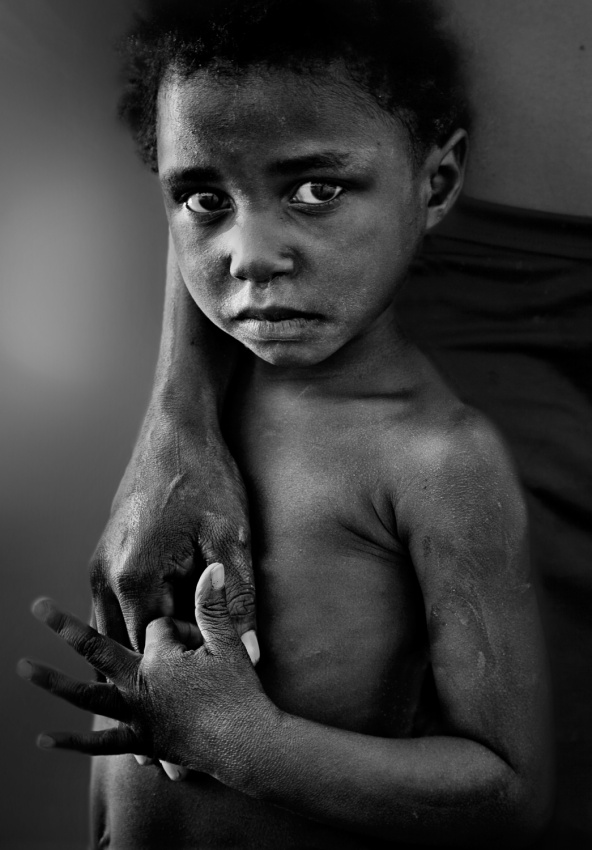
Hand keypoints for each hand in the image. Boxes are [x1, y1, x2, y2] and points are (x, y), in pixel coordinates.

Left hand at [19, 564, 270, 776]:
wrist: (248, 746)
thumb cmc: (240, 693)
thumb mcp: (228, 643)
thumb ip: (214, 605)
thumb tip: (214, 567)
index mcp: (161, 656)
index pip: (155, 627)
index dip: (179, 627)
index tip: (202, 639)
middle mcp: (140, 685)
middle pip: (98, 650)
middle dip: (66, 628)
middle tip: (36, 606)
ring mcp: (137, 716)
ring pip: (88, 696)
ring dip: (54, 682)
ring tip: (23, 668)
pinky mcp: (141, 741)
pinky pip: (101, 744)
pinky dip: (72, 743)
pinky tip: (43, 739)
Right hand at [91, 416, 257, 655]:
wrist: (175, 429)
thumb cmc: (205, 478)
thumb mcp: (230, 538)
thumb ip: (237, 601)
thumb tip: (250, 654)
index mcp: (134, 579)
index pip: (155, 653)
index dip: (189, 662)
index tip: (220, 653)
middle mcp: (104, 577)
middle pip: (129, 647)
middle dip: (165, 658)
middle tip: (206, 656)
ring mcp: (99, 566)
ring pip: (116, 629)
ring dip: (148, 642)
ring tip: (190, 641)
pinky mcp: (104, 556)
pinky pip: (114, 607)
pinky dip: (138, 621)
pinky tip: (173, 614)